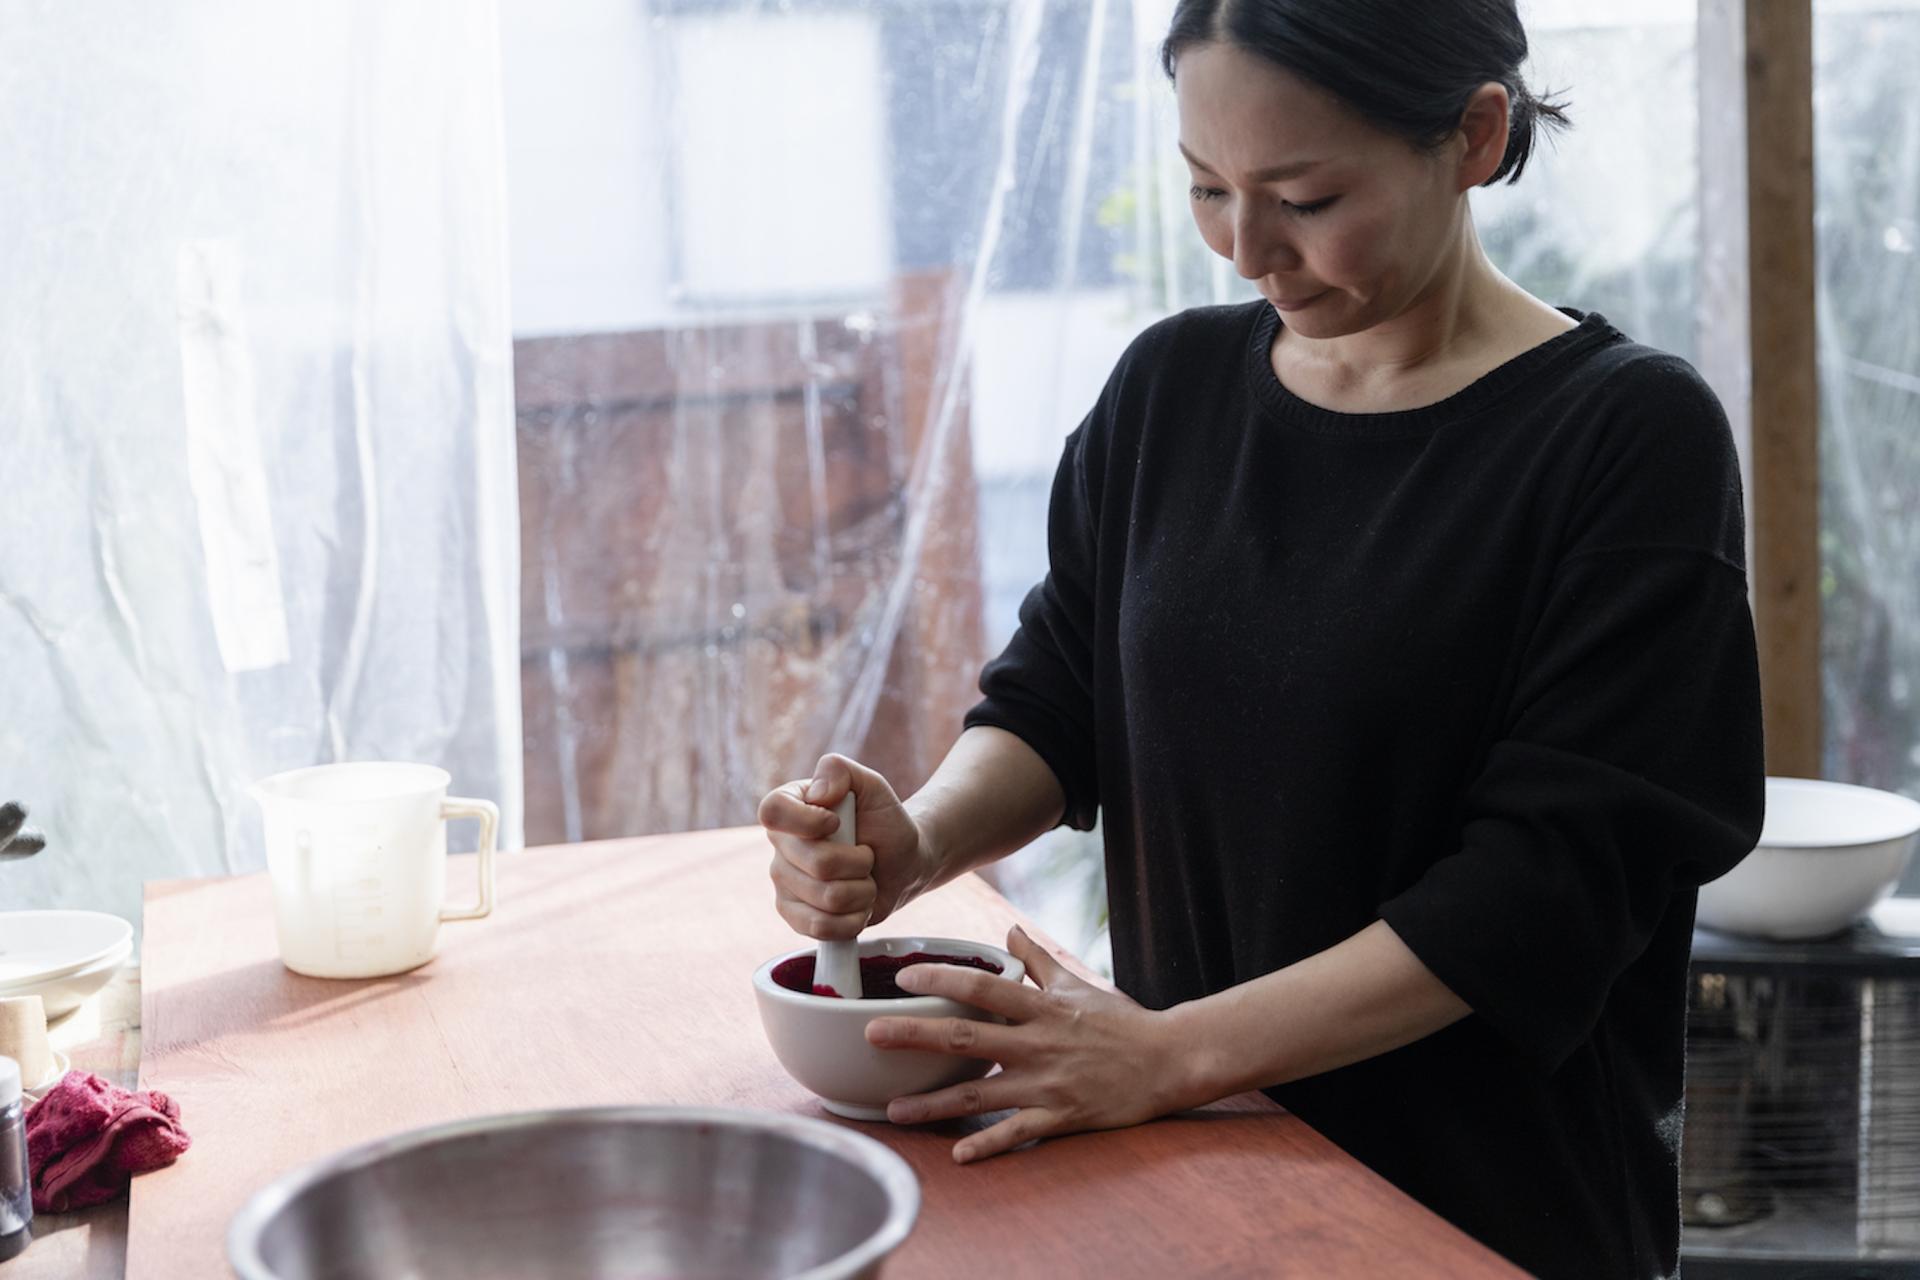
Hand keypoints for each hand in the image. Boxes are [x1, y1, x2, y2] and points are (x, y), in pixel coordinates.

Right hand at [758, 754, 934, 939]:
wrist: (903, 864)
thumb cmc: (885, 823)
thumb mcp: (872, 785)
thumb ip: (841, 771)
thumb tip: (818, 793)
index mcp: (789, 805)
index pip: (773, 812)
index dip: (808, 822)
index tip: (837, 823)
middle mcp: (780, 845)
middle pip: (817, 863)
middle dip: (859, 863)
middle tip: (866, 856)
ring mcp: (783, 883)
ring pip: (826, 898)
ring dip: (862, 891)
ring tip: (864, 880)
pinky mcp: (794, 917)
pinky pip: (820, 928)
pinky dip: (853, 919)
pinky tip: (856, 905)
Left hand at [866, 925, 1198, 1162]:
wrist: (1169, 1060)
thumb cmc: (1121, 1021)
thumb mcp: (1077, 984)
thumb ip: (1037, 960)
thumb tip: (1008, 930)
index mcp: (1041, 1007)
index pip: (982, 989)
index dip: (940, 980)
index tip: (902, 979)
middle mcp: (1038, 1043)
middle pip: (967, 1037)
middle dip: (915, 1035)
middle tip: (871, 1035)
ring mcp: (1048, 1084)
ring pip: (981, 1094)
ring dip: (934, 1104)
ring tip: (893, 1112)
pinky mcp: (1062, 1118)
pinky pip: (1019, 1133)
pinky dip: (989, 1145)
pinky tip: (959, 1156)